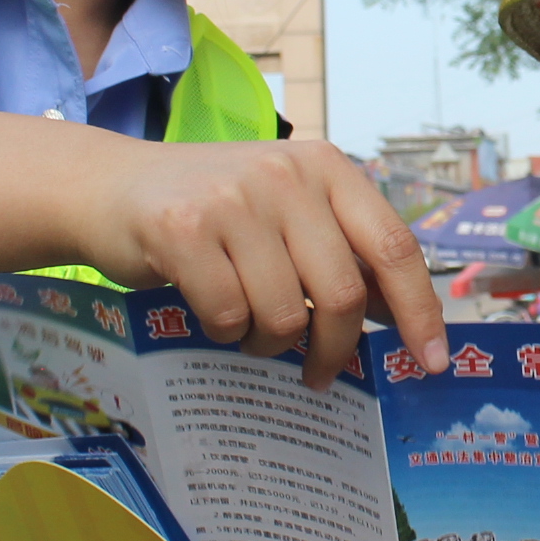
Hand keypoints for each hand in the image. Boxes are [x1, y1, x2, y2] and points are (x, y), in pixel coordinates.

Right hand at [98, 137, 447, 389]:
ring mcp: (232, 198)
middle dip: (336, 349)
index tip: (432, 359)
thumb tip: (400, 314)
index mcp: (325, 166)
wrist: (107, 187)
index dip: (419, 308)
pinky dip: (226, 333)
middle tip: (321, 374)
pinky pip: (229, 315)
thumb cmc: (210, 212)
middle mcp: (285, 174)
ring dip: (271, 342)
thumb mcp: (284, 211)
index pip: (393, 245)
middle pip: (342, 292)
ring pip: (285, 313)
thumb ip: (339, 250)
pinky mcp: (181, 229)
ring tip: (251, 331)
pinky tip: (211, 313)